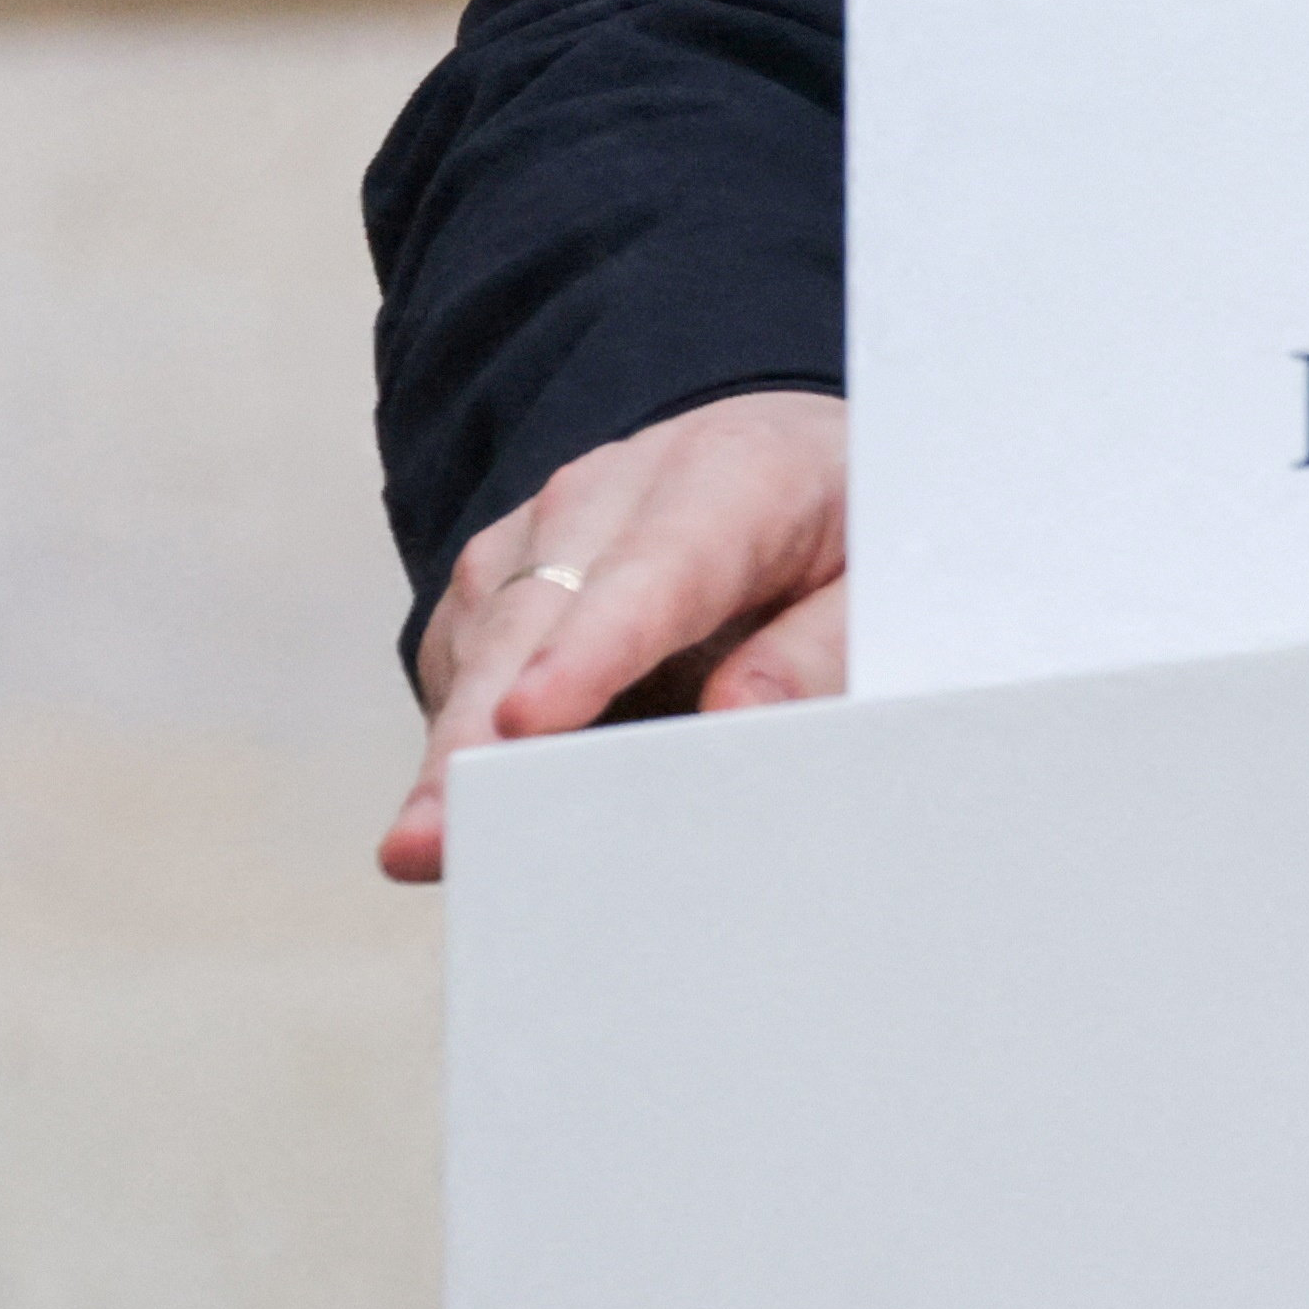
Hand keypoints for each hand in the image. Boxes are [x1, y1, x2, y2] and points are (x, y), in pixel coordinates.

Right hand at [379, 389, 852, 883]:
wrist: (785, 459)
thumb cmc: (840, 531)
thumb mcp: (878, 579)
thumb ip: (822, 647)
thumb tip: (738, 718)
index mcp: (732, 474)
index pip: (656, 568)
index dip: (589, 649)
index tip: (528, 719)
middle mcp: (614, 490)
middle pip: (534, 617)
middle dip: (478, 729)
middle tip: (430, 837)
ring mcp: (540, 533)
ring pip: (481, 647)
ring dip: (455, 750)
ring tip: (437, 849)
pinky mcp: (498, 582)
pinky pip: (460, 666)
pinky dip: (463, 738)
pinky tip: (475, 805)